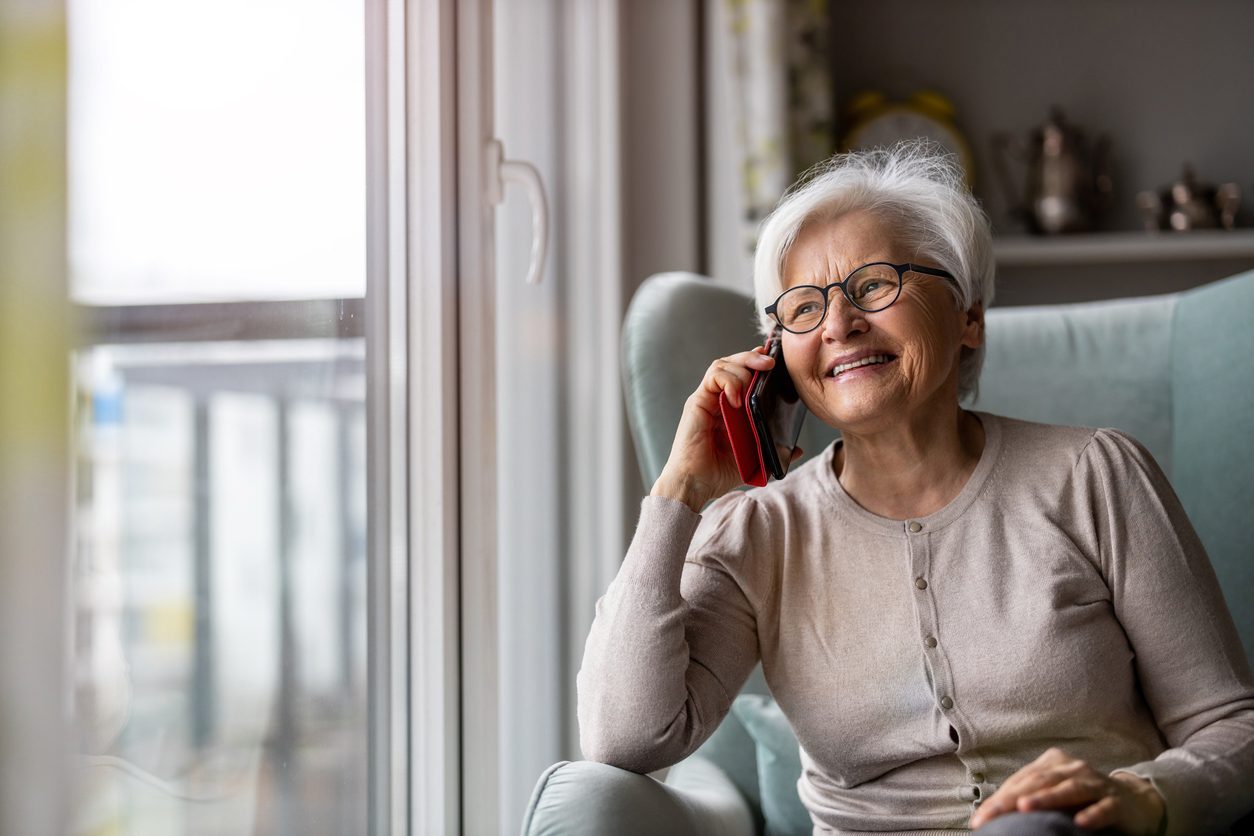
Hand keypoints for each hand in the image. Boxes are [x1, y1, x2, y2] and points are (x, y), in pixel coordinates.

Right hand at [651, 345, 799, 510]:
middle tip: (771, 362)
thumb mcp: (755, 460)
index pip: (742, 375)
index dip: (756, 364)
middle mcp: (717, 400)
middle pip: (732, 363)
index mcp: (731, 409)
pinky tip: (738, 398)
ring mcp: (706, 400)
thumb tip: (797, 449)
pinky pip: (713, 377)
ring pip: (723, 365)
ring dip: (742, 365)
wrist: (695, 485)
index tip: (774, 362)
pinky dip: (729, 381)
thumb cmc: (718, 474)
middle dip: (752, 357)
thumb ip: (774, 451)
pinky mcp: (697, 403)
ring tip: (758, 377)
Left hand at [969, 748, 1164, 834]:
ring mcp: (1096, 784)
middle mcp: (1072, 769)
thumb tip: (992, 814)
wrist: (1134, 799)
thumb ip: (1030, 799)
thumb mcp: (1055, 795)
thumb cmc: (1083, 799)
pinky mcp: (1117, 802)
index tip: (979, 819)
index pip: (1020, 781)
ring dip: (1046, 798)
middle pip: (1039, 782)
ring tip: (1024, 807)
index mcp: (1053, 765)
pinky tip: (1081, 822)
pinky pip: (1104, 807)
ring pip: (1069, 789)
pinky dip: (1093, 814)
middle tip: (991, 815)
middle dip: (1012, 799)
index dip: (998, 799)